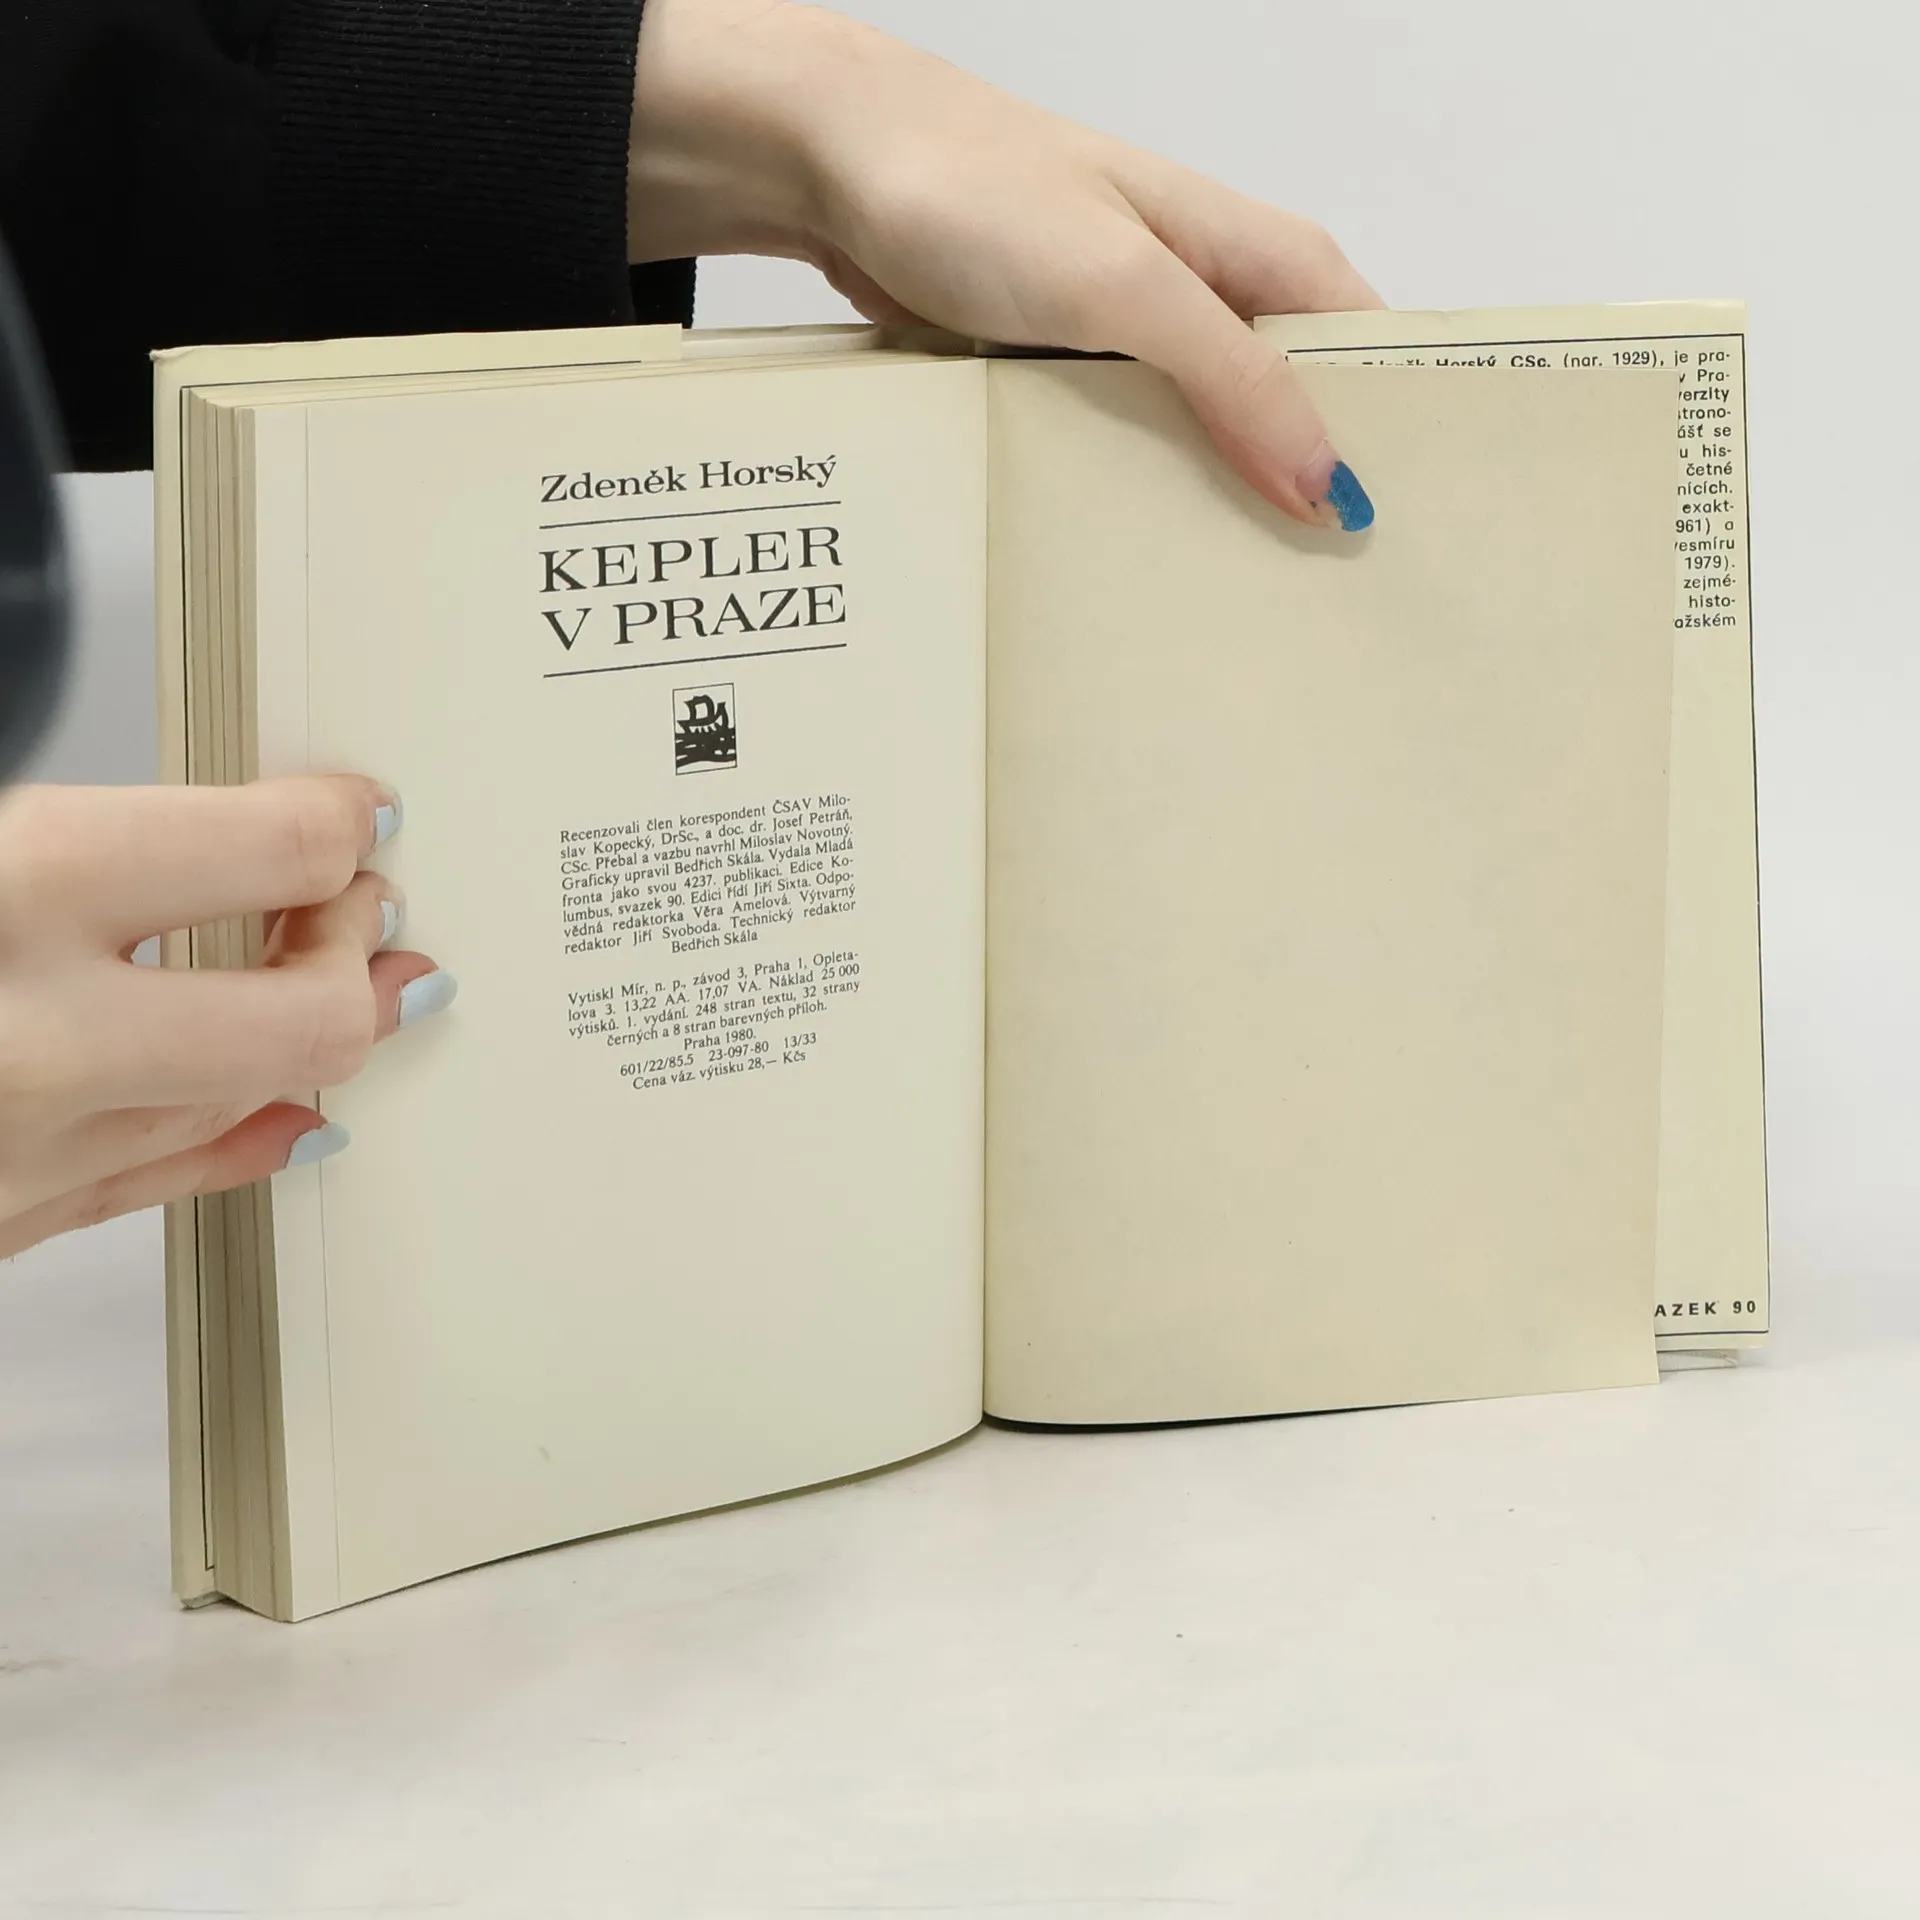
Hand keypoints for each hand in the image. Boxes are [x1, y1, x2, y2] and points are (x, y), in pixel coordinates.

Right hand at [0, 777, 455, 1259]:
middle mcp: (37, 1036)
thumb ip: (78, 843)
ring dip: (316, 1047)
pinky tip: (291, 1120)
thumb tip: (214, 838)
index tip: (355, 817)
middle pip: (300, 1013)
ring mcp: (22, 1149)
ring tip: (362, 998)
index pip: (268, 849)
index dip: (335, 826)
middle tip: (370, 913)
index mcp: (18, 893)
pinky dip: (238, 1144)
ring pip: (240, 1105)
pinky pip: (156, 1188)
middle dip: (352, 955)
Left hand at [628, 0, 1384, 530]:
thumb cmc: (978, 190)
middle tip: (1316, 595)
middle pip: (1281, 404)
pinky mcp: (1058, 368)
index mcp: (1246, 250)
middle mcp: (1198, 290)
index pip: (1357, 345)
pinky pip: (1116, 445)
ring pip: (1197, 435)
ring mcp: (1124, 334)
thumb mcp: (1124, 286)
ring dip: (1208, 502)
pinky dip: (1126, 492)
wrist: (833, 167)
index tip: (1396, 526)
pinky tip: (1128, 555)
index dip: (1389, 429)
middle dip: (1297, 487)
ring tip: (1231, 599)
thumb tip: (1327, 478)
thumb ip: (1230, 375)